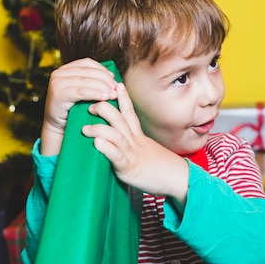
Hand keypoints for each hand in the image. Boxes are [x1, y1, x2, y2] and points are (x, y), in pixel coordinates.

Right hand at [40, 58, 117, 155]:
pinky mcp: (58, 93)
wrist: (60, 126)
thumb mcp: (83, 91)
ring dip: (102, 86)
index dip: (102, 69)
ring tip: (113, 94)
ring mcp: (57, 82)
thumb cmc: (74, 109)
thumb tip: (113, 78)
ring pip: (85, 81)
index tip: (113, 78)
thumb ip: (93, 81)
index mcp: (65, 69)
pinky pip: (81, 91)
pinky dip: (94, 93)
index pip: (87, 63)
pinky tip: (104, 97)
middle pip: (87, 71)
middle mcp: (58, 73)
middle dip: (104, 79)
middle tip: (116, 87)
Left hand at [82, 83, 189, 206]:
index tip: (116, 84)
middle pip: (120, 119)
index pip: (130, 113)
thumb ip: (136, 146)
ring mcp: (132, 153)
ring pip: (116, 135)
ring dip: (100, 129)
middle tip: (91, 105)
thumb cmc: (163, 168)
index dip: (123, 98)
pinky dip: (107, 149)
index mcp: (139, 137)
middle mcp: (135, 141)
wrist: (178, 179)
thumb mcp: (148, 152)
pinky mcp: (129, 168)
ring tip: (86, 128)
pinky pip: (117, 156)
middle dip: (104, 109)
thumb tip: (124, 144)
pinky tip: (97, 143)